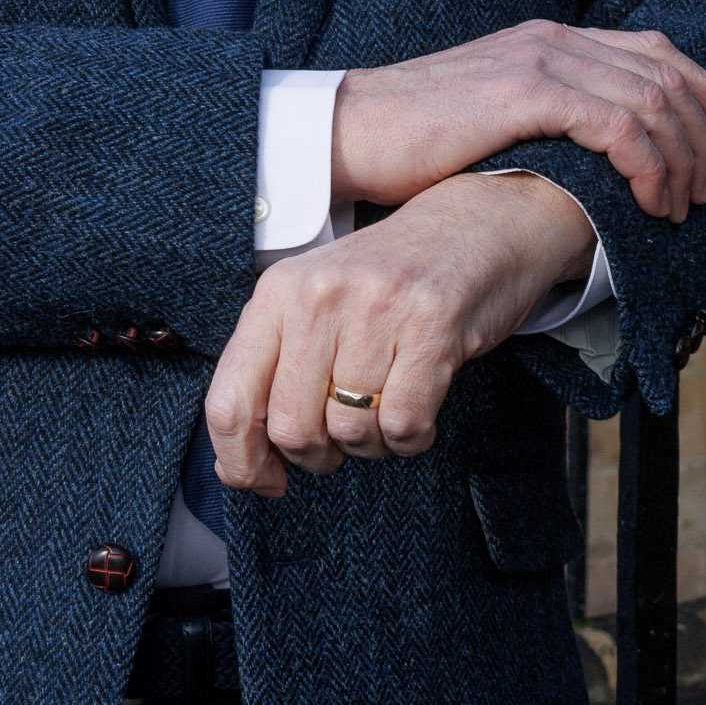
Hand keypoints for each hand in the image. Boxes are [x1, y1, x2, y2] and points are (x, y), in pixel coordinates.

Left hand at [204, 172, 596, 493]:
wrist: (477, 224)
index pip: (229, 400)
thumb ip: (274, 372)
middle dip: (317, 455)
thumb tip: (240, 468)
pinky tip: (419, 410)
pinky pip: (403, 424)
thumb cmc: (391, 280)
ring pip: (349, 431)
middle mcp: (319, 295)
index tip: (266, 480)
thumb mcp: (317, 304)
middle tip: (342, 436)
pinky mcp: (432, 325)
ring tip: (386, 408)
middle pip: (291, 428)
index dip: (241, 460)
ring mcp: (375, 307)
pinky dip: (411, 438)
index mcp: (278, 291)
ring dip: (371, 444)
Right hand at [332, 19, 705, 221]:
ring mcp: (542, 62)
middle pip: (664, 74)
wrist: (351, 130)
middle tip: (705, 188)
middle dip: (700, 135)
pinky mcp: (528, 93)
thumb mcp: (493, 117)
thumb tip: (589, 157)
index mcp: (549, 40)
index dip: (701, 87)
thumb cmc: (414, 140)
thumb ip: (543, 118)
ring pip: (652, 101)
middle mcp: (554, 40)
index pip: (651, 49)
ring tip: (680, 206)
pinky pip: (619, 126)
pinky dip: (648, 165)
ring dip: (679, 159)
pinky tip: (650, 201)